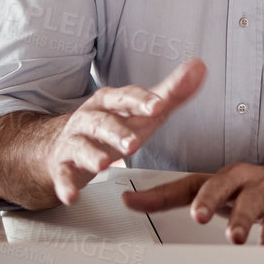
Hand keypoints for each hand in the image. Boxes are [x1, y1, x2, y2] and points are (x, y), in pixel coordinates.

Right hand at [46, 58, 206, 203]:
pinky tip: (72, 196)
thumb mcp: (143, 111)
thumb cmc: (113, 126)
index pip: (127, 97)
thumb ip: (172, 93)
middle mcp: (89, 118)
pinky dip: (66, 186)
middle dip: (117, 132)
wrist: (66, 146)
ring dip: (92, 154)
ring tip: (104, 164)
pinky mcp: (63, 167)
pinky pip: (63, 176)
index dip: (142, 101)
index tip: (159, 105)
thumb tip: (199, 67)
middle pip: (102, 121)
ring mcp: (74, 142)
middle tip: (133, 143)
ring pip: (82, 146)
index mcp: (110, 102)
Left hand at [122, 157, 263, 244]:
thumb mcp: (208, 185)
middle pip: (251, 199)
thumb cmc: (243, 187)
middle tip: (232, 237)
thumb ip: (169, 195)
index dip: (208, 198)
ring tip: (262, 251)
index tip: (197, 214)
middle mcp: (260, 185)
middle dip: (242, 217)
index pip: (218, 184)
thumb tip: (128, 201)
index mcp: (234, 176)